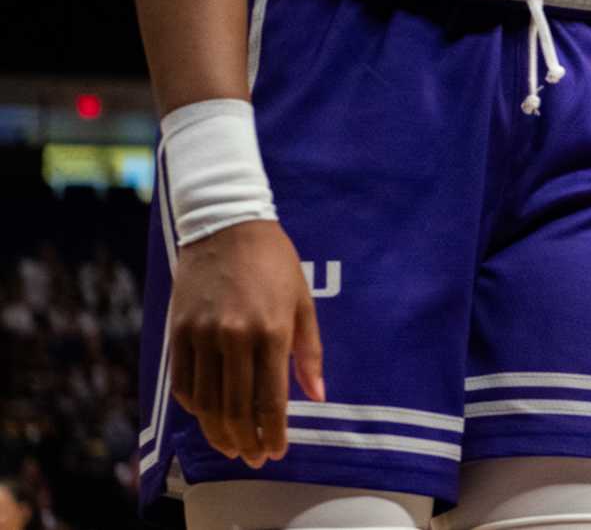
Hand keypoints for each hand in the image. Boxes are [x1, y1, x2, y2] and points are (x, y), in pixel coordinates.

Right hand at [168, 219, 324, 465]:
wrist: (227, 227)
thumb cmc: (274, 264)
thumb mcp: (303, 301)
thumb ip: (309, 352)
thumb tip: (318, 395)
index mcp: (272, 330)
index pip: (271, 398)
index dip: (274, 431)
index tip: (278, 451)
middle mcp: (234, 337)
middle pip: (237, 408)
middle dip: (247, 441)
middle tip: (255, 458)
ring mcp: (202, 335)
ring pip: (207, 403)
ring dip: (219, 432)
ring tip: (232, 447)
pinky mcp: (179, 332)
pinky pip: (184, 383)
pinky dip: (196, 407)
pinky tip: (208, 416)